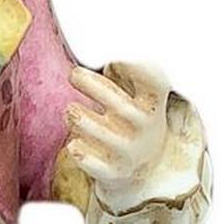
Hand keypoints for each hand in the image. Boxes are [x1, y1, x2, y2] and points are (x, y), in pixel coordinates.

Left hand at [62, 63, 177, 209]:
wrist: (144, 171)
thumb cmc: (133, 121)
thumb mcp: (139, 98)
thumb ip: (126, 73)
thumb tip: (106, 51)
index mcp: (152, 104)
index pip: (153, 80)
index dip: (135, 66)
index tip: (113, 56)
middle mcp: (142, 126)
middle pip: (116, 101)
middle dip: (91, 84)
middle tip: (74, 74)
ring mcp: (127, 150)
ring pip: (94, 128)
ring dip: (77, 116)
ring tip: (71, 111)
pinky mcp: (111, 171)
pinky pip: (88, 160)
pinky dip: (79, 150)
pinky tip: (73, 143)